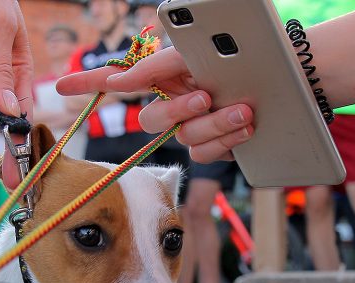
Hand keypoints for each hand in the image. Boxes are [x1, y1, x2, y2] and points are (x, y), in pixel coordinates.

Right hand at [56, 47, 253, 162]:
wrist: (295, 79)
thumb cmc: (248, 57)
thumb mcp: (199, 55)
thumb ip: (157, 67)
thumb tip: (121, 81)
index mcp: (168, 75)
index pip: (120, 80)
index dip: (89, 85)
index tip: (59, 87)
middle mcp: (177, 102)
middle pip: (152, 120)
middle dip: (179, 110)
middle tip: (205, 95)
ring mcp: (196, 127)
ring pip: (184, 140)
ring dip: (214, 124)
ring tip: (244, 109)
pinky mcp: (217, 147)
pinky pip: (205, 154)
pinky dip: (226, 139)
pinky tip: (247, 125)